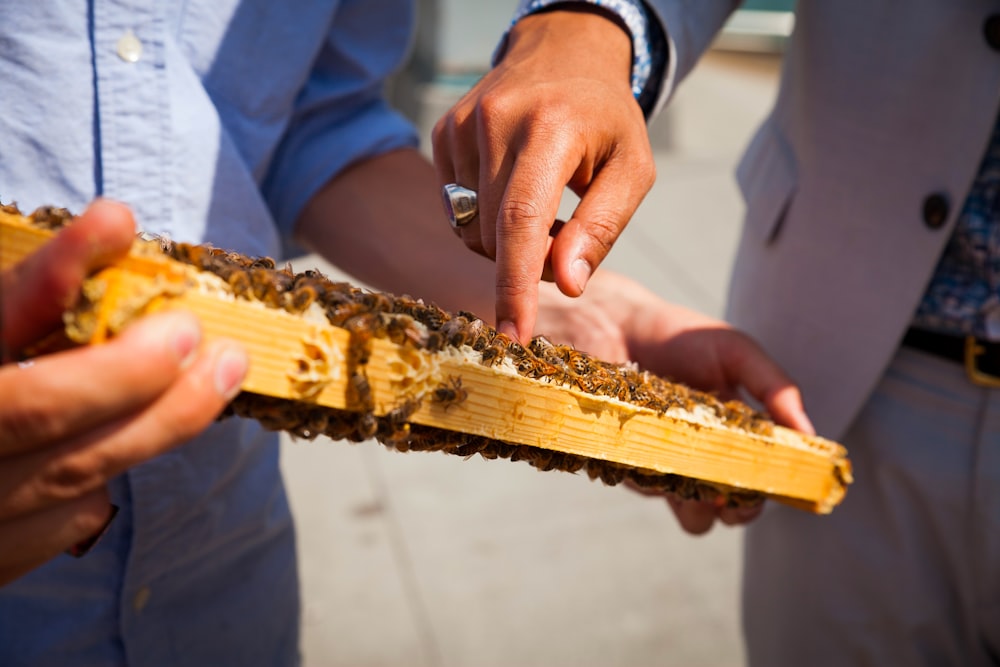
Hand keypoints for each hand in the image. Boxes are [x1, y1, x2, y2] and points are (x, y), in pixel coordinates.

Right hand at [0, 200, 247, 584]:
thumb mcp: (3, 334)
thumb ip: (30, 300)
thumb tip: (116, 225)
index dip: (51, 272)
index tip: (117, 225)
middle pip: (37, 408)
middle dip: (129, 368)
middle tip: (193, 330)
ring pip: (73, 470)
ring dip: (162, 421)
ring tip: (221, 372)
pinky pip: (69, 519)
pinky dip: (109, 476)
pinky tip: (134, 439)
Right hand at [432, 7, 655, 341]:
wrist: (564, 52)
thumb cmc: (607, 121)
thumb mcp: (632, 170)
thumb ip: (601, 229)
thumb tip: (567, 286)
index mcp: (551, 128)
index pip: (521, 221)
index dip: (515, 285)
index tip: (514, 335)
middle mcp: (496, 121)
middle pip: (495, 236)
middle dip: (528, 261)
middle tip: (565, 242)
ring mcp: (462, 125)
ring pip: (470, 230)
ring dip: (506, 242)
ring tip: (543, 208)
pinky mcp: (444, 132)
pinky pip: (456, 209)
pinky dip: (485, 218)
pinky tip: (512, 188)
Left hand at [535, 272, 814, 533]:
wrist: (610, 327)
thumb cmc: (679, 336)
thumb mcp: (736, 352)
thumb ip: (775, 388)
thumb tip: (811, 436)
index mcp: (740, 436)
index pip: (766, 480)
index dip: (772, 492)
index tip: (771, 487)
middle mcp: (707, 458)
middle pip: (733, 511)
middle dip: (739, 512)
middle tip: (732, 495)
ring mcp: (668, 467)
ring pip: (693, 517)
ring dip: (700, 508)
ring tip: (693, 477)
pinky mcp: (629, 469)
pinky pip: (649, 494)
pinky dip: (656, 482)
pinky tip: (652, 450)